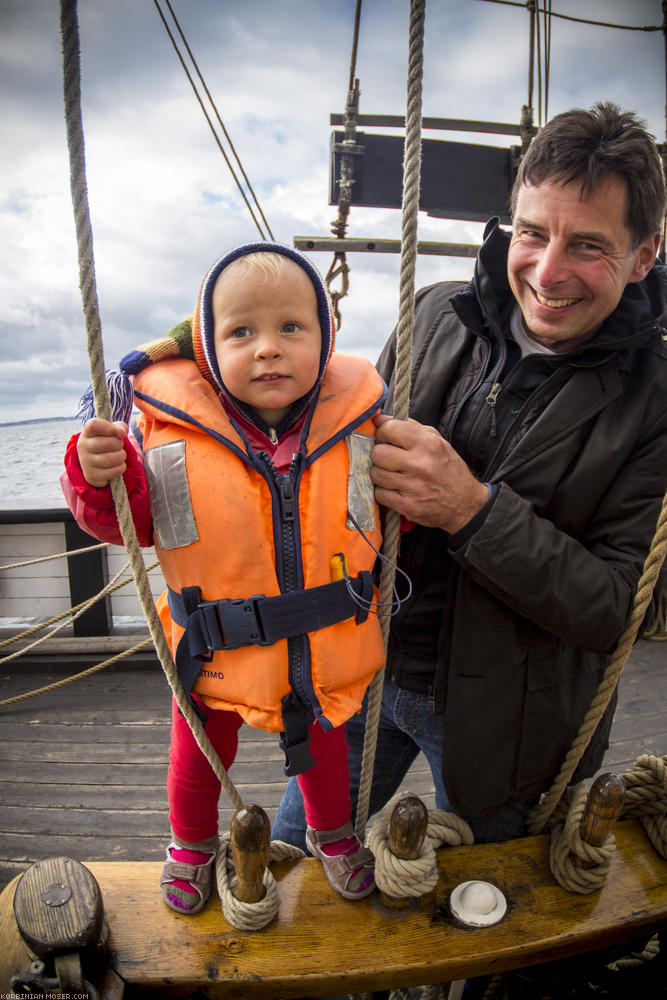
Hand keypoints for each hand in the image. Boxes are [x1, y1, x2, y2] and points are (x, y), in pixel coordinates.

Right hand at [77, 419, 128, 487]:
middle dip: (119, 445)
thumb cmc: (106, 442)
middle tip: (119, 446)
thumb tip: (121, 432)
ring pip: (111, 459)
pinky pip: (113, 471)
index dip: (109, 428)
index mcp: (87, 432)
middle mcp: (83, 446)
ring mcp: (86, 461)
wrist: (96, 463)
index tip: (117, 433)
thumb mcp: (112, 431)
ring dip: (121, 457)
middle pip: (108, 443)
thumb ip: (120, 427)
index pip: (94, 425)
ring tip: (120, 455)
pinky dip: (120, 468)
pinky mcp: (91, 475)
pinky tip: (118, 465)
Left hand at [370, 414, 488, 532]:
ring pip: (375, 474)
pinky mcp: (407, 505)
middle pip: (378, 453)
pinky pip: (379, 494)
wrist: (465, 503)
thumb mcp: (436, 441)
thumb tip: (378, 419)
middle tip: (388, 458)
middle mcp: (420, 464)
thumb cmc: (447, 469)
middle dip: (379, 454)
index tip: (385, 438)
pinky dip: (384, 491)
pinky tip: (395, 489)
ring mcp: (413, 486)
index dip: (382, 433)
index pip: (389, 429)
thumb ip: (409, 427)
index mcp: (428, 443)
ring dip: (381, 474)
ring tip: (393, 474)